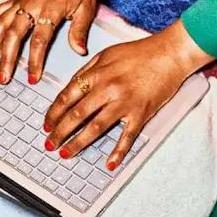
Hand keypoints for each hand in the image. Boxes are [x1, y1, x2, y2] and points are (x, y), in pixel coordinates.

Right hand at [0, 0, 98, 84]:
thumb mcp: (87, 6)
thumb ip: (80, 30)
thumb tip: (79, 52)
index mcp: (50, 10)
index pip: (39, 41)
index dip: (34, 61)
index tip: (32, 78)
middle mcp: (31, 6)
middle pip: (13, 36)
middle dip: (6, 59)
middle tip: (3, 79)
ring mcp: (20, 2)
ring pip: (0, 25)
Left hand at [43, 20, 212, 168]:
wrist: (170, 53)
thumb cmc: (140, 52)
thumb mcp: (107, 54)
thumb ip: (88, 70)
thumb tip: (71, 87)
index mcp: (96, 74)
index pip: (67, 97)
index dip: (53, 113)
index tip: (46, 124)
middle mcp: (107, 89)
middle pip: (76, 116)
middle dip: (59, 132)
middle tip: (49, 144)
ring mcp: (124, 103)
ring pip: (95, 128)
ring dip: (77, 143)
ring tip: (65, 153)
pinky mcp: (141, 113)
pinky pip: (127, 137)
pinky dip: (118, 152)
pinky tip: (109, 164)